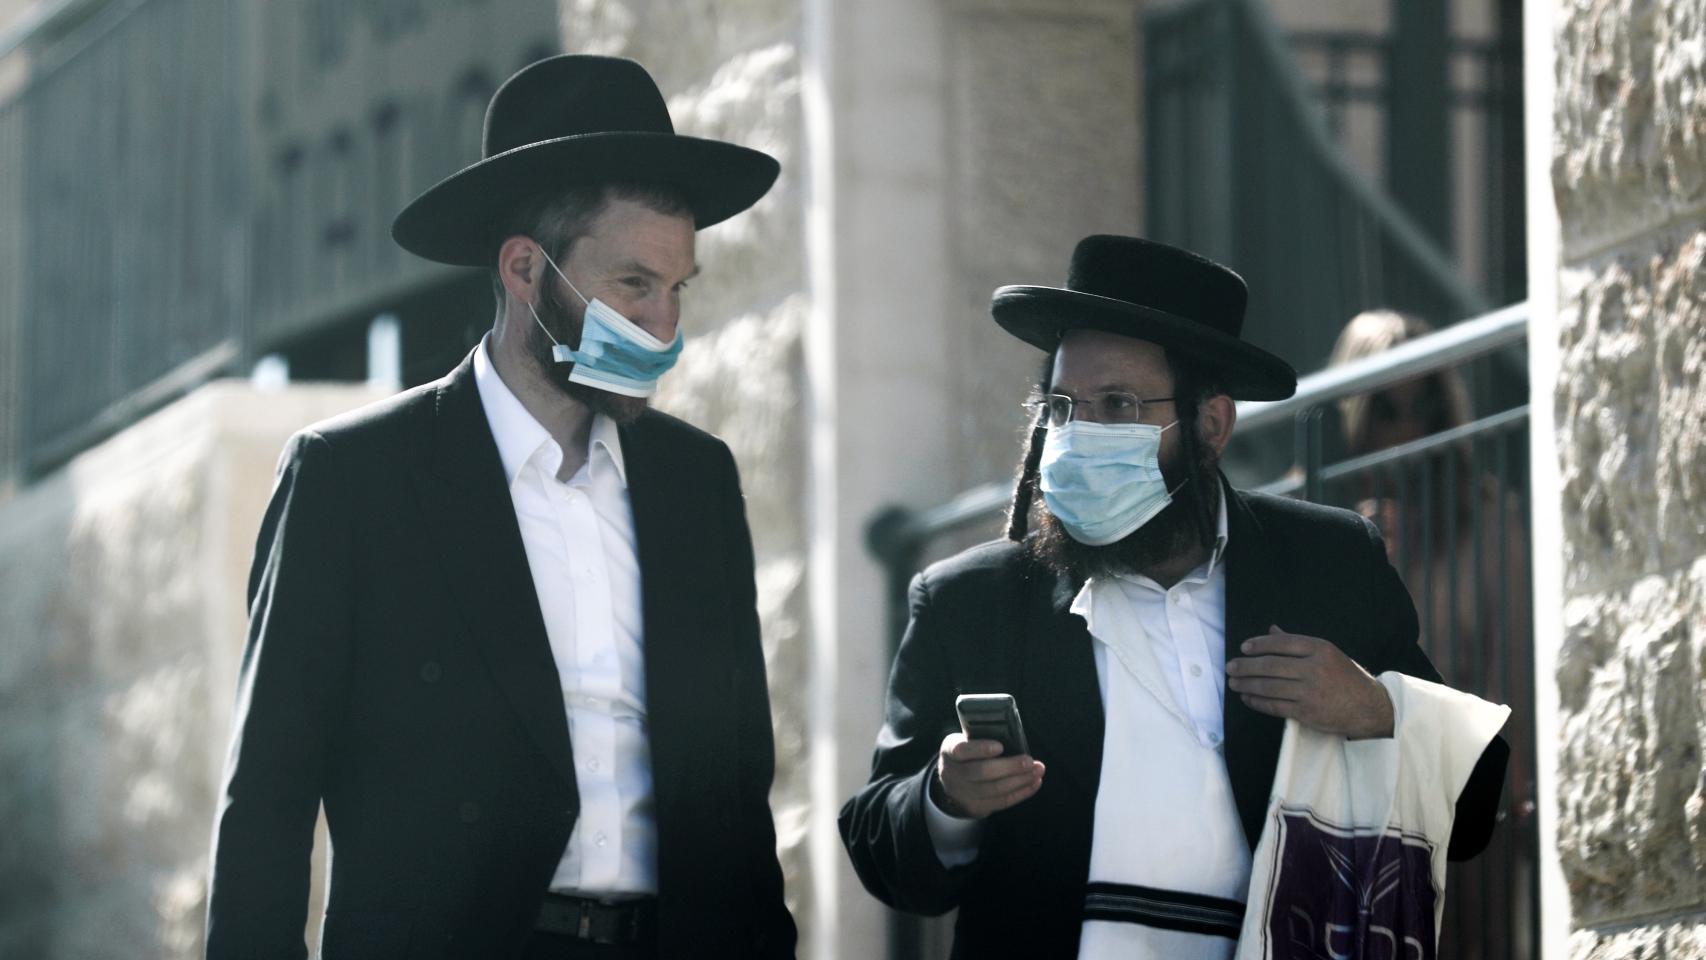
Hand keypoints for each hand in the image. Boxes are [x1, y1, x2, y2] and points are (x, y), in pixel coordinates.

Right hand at [931, 733, 1044, 818]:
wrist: (952, 781)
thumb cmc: (967, 754)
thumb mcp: (965, 742)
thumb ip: (981, 739)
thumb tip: (1014, 738)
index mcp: (949, 751)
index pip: (962, 750)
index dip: (981, 749)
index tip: (1000, 746)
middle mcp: (952, 774)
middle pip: (982, 772)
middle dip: (1009, 767)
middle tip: (1029, 761)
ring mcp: (962, 794)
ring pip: (994, 789)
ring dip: (1020, 780)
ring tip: (1037, 771)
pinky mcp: (975, 807)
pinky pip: (1001, 802)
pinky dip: (1021, 793)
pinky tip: (1034, 783)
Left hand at [1226, 625, 1393, 738]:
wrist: (1369, 707)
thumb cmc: (1345, 677)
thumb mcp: (1327, 654)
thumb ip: (1297, 643)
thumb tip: (1272, 630)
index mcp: (1320, 649)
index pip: (1282, 643)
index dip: (1259, 645)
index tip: (1244, 648)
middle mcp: (1315, 669)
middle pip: (1271, 665)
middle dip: (1246, 666)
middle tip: (1231, 667)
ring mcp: (1310, 692)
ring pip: (1269, 687)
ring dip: (1247, 685)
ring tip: (1233, 683)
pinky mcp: (1307, 712)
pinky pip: (1275, 706)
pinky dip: (1258, 702)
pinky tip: (1248, 698)